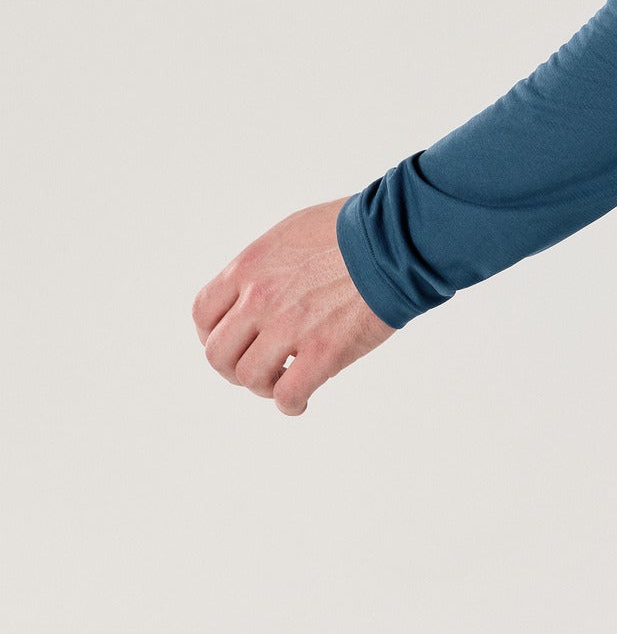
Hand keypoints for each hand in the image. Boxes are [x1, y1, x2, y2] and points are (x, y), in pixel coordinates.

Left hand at [193, 196, 395, 415]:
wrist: (396, 239)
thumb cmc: (355, 229)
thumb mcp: (294, 232)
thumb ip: (268, 265)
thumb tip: (262, 290)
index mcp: (251, 266)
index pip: (204, 313)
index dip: (212, 335)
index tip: (234, 342)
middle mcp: (260, 297)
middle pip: (218, 353)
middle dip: (234, 368)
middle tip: (260, 368)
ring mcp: (289, 326)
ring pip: (249, 378)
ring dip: (264, 386)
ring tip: (285, 381)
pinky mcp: (323, 351)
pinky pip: (288, 395)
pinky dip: (291, 404)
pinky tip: (303, 400)